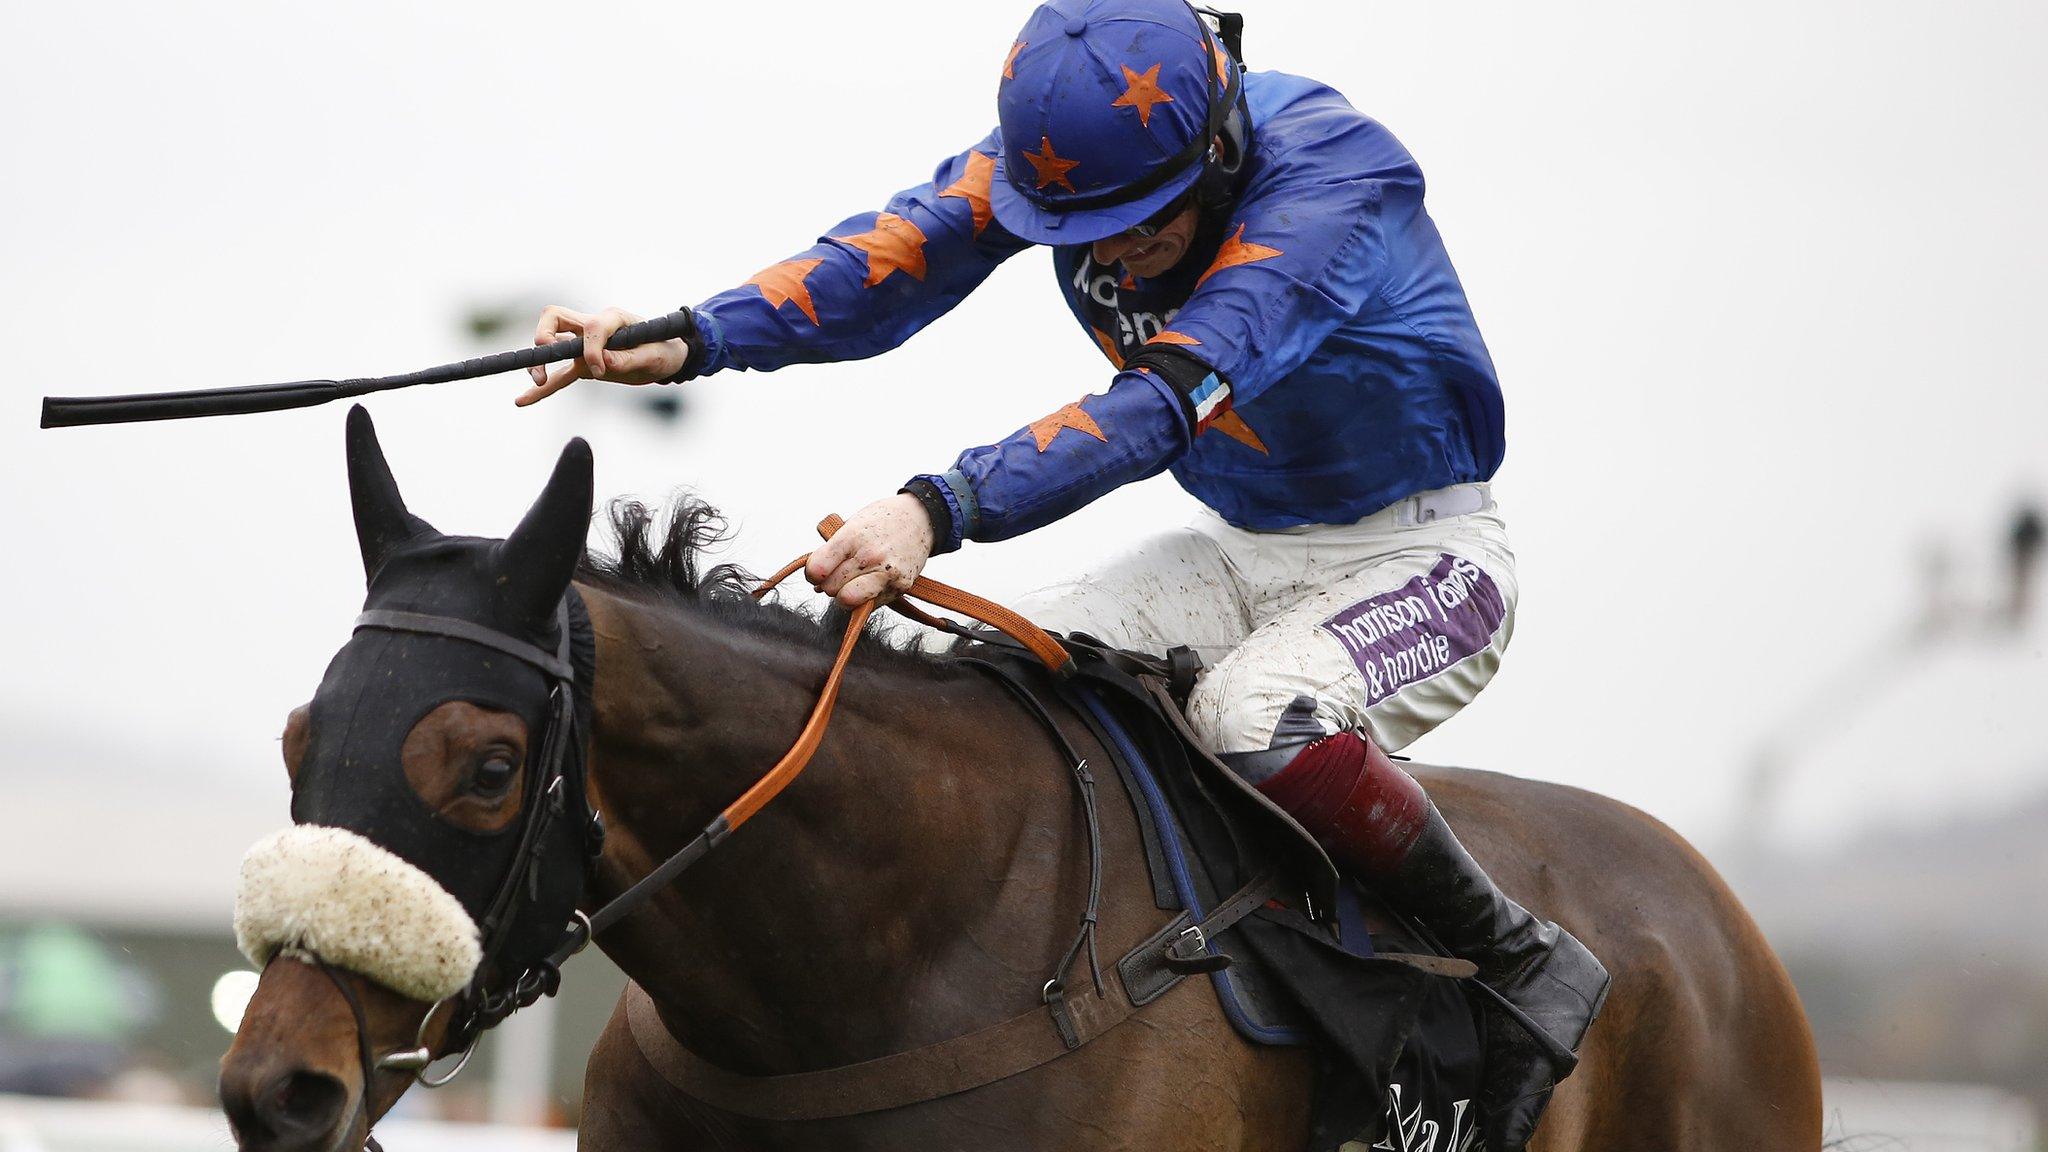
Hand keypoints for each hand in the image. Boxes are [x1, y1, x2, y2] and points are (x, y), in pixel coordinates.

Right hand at [515, 305, 690, 405]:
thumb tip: (602, 363)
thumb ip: (629, 358)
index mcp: (614, 318)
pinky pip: (560, 373)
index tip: (601, 371)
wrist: (667, 356)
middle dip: (544, 336)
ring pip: (550, 343)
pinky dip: (542, 388)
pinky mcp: (583, 363)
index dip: (591, 349)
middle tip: (547, 360)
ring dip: (539, 361)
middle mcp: (593, 326)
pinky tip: (523, 401)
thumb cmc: (664, 350)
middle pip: (555, 317)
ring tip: (538, 380)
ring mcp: (584, 344)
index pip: (591, 327)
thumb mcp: (655, 357)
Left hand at [805, 494, 935, 608]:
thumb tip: (816, 581)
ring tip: (851, 584)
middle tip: (839, 575)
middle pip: (830, 588)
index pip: (817, 569)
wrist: (921, 518)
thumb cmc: (882, 520)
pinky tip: (871, 582)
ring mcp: (886, 573)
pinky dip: (865, 598)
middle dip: (829, 584)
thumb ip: (833, 551)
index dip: (812, 573)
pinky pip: (870, 605)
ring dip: (845, 596)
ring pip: (848, 601)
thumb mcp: (852, 525)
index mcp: (852, 538)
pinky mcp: (900, 587)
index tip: (818, 571)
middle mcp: (869, 556)